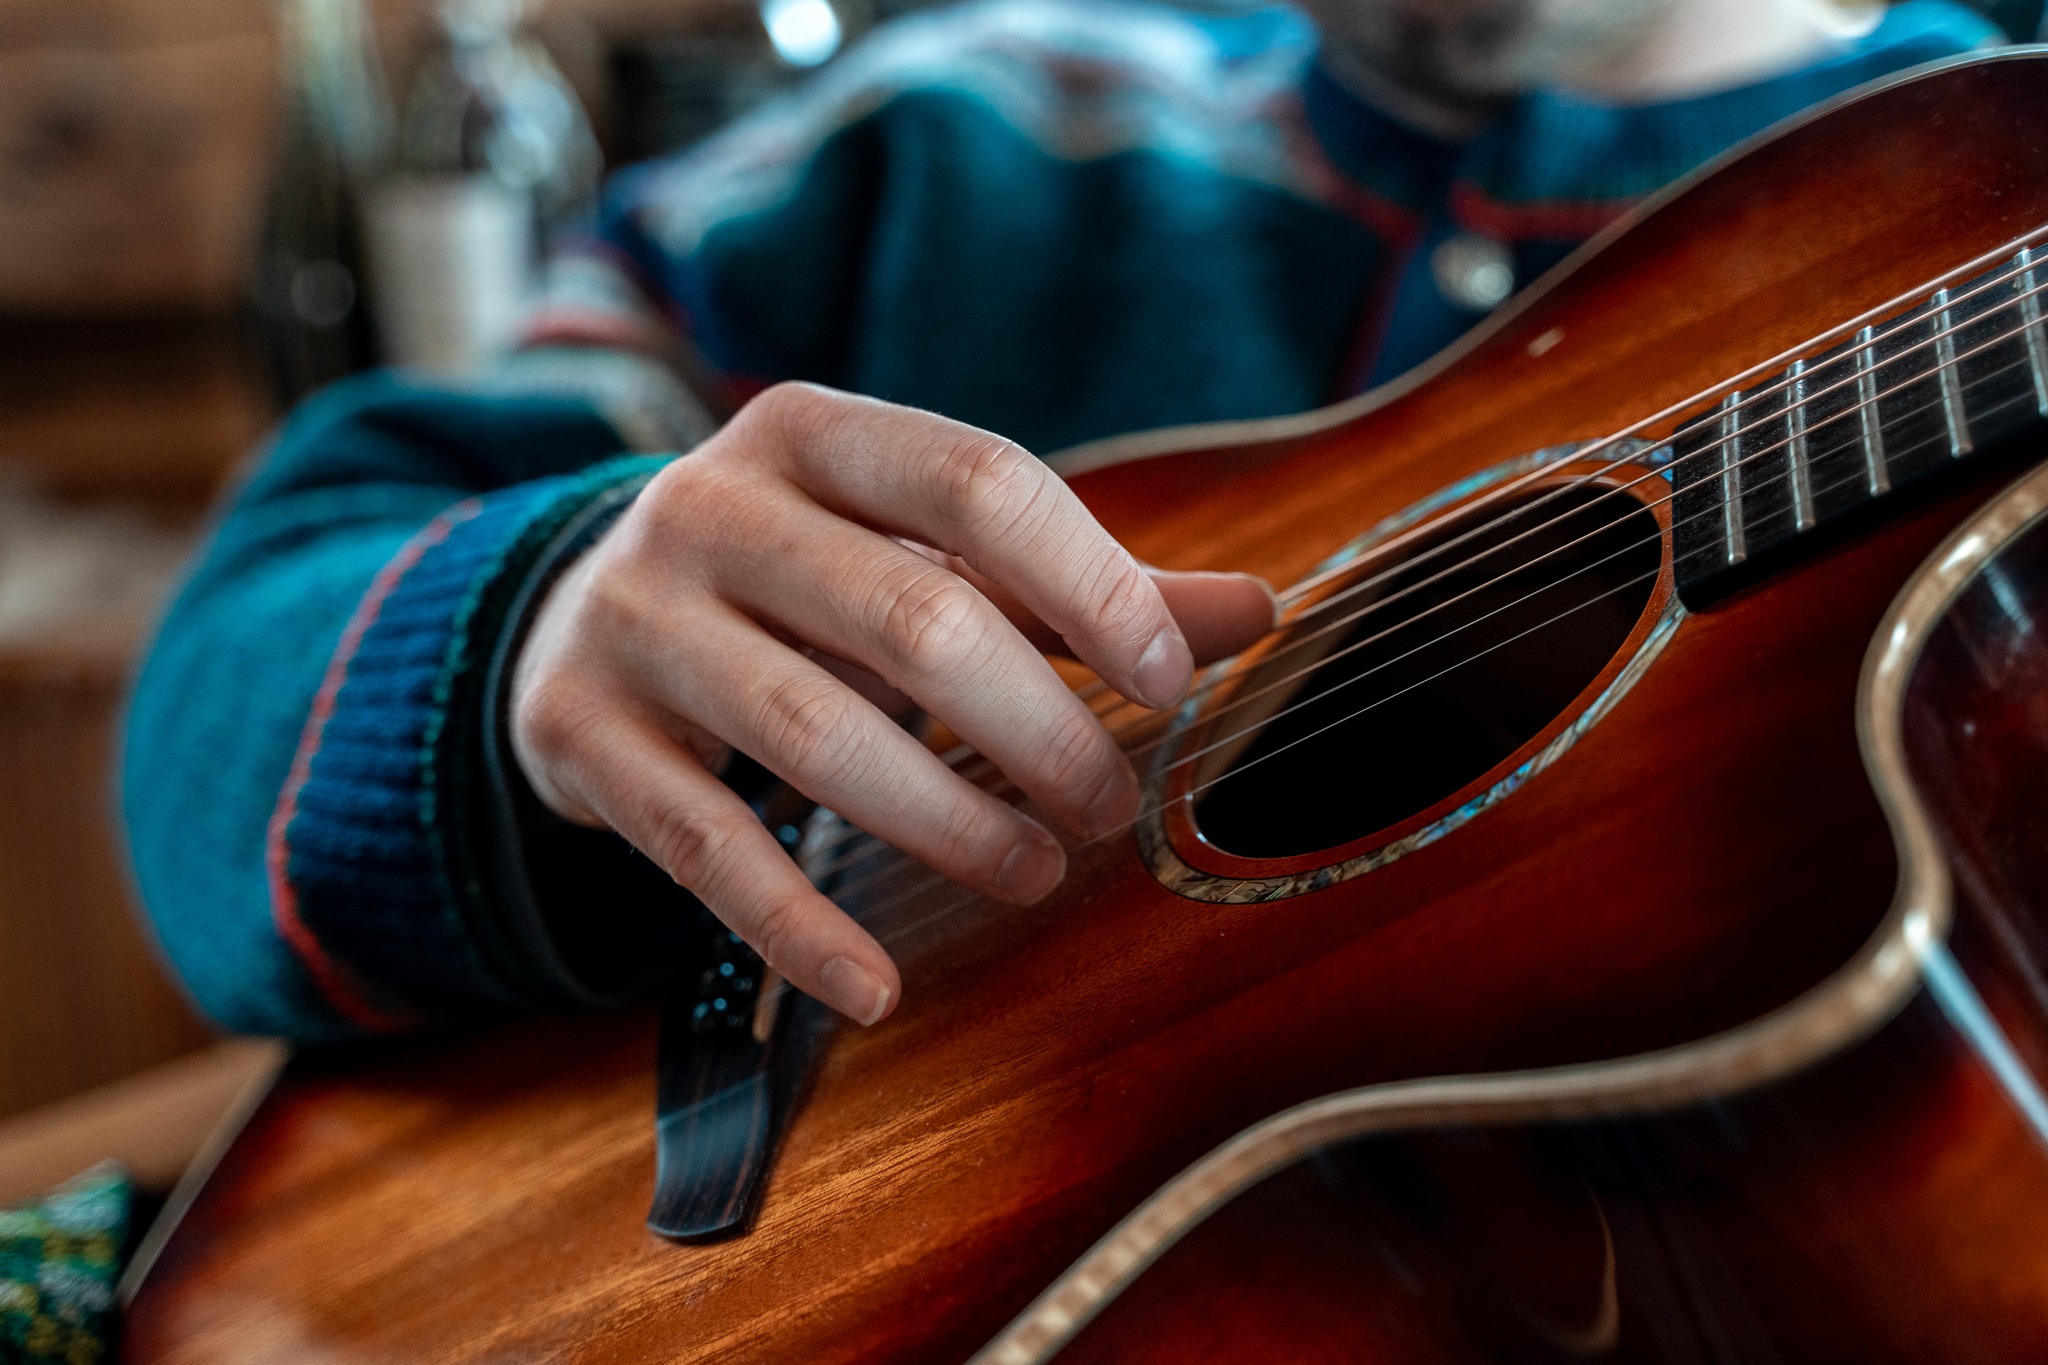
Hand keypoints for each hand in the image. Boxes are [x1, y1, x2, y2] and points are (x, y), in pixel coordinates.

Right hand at [510, 383, 1274, 1024]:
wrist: (575, 614)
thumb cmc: (797, 580)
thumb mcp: (917, 552)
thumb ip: (1076, 585)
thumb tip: (1259, 612)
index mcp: (811, 433)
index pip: (978, 481)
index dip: (1089, 582)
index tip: (1165, 683)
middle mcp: (710, 506)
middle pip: (912, 619)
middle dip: (1036, 730)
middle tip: (1106, 809)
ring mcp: (635, 618)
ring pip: (814, 733)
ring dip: (947, 823)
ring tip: (1034, 875)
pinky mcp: (581, 733)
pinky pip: (705, 845)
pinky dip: (798, 926)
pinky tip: (877, 988)